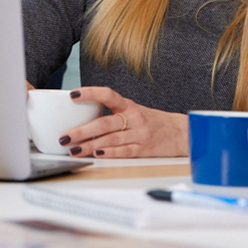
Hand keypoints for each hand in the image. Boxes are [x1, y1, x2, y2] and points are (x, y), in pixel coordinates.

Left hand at [57, 86, 188, 158]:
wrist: (182, 133)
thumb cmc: (152, 122)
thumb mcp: (134, 112)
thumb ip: (113, 113)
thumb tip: (80, 117)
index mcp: (128, 105)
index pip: (107, 94)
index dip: (90, 93)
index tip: (72, 95)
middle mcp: (134, 117)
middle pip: (104, 123)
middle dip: (82, 131)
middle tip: (64, 136)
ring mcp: (140, 133)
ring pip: (111, 139)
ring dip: (90, 145)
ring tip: (74, 150)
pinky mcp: (144, 149)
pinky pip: (124, 151)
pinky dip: (110, 153)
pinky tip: (97, 154)